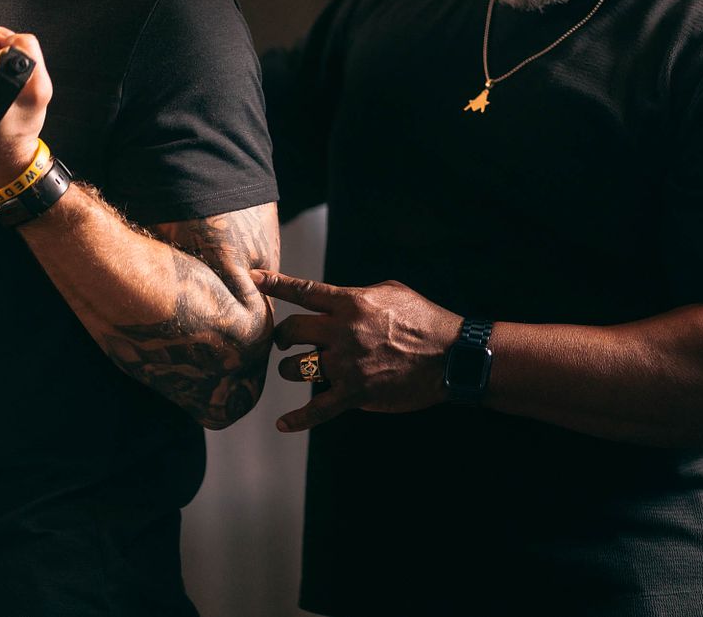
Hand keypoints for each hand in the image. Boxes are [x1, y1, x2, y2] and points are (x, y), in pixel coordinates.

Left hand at [250, 270, 461, 431]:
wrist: (450, 356)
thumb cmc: (424, 319)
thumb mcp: (391, 291)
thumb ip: (358, 294)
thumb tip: (337, 298)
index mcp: (350, 302)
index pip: (304, 291)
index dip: (275, 283)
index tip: (252, 278)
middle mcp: (342, 331)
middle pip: (291, 330)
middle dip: (281, 335)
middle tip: (282, 340)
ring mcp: (346, 364)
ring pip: (295, 367)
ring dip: (289, 368)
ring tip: (293, 368)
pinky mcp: (355, 393)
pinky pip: (317, 409)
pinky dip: (298, 419)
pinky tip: (283, 424)